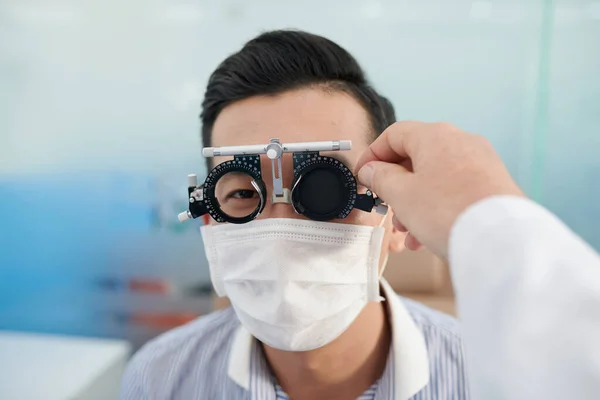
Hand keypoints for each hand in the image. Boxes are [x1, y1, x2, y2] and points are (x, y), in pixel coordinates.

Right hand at [355, 121, 523, 258]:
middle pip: (416, 157)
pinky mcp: (493, 184)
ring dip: (415, 202)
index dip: (373, 155)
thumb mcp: (401, 195)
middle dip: (396, 186)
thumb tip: (372, 169)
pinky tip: (428, 235)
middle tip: (386, 208)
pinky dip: (437, 207)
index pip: (394, 134)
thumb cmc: (449, 213)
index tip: (363, 176)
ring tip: (407, 232)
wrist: (501, 241)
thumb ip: (380, 177)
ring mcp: (481, 162)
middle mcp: (461, 142)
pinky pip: (455, 190)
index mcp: (436, 136)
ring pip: (435, 177)